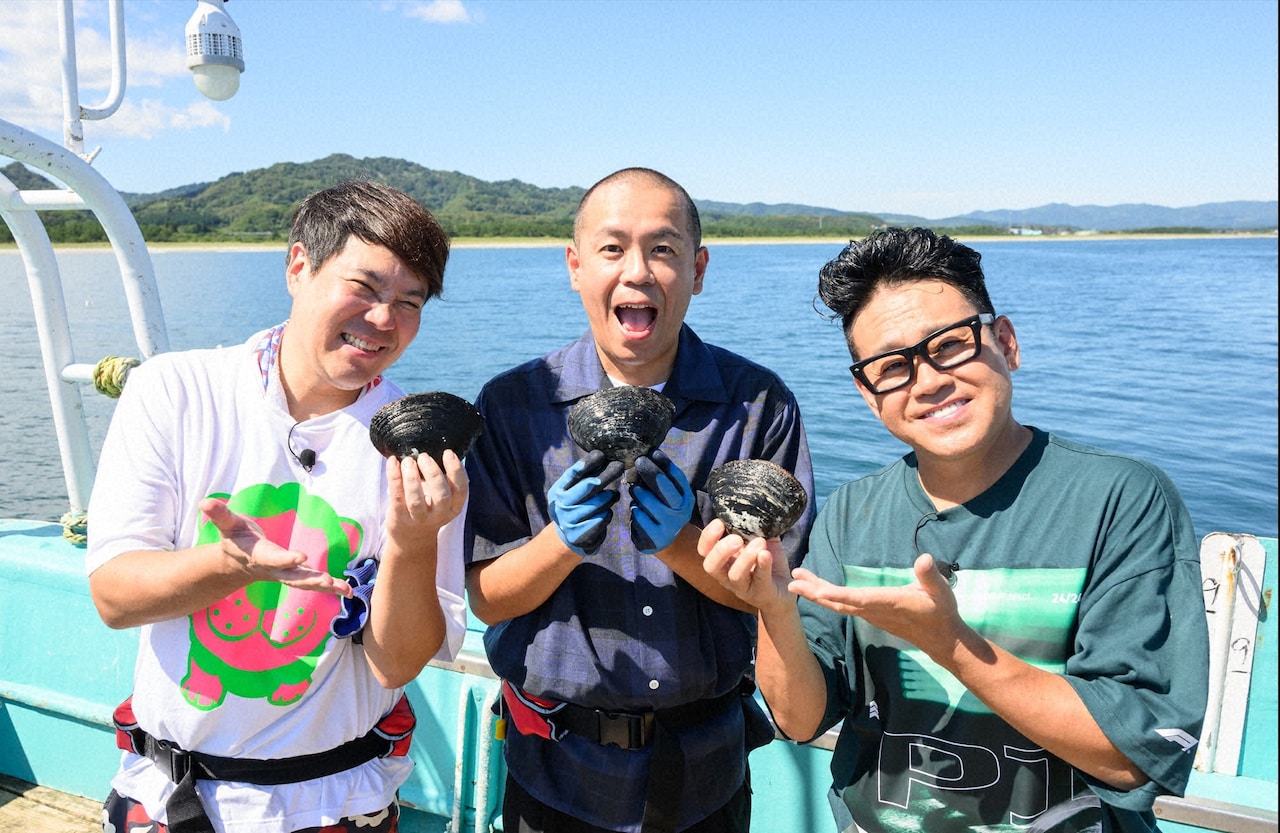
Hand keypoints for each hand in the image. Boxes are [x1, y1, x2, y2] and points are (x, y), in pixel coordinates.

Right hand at [200, 498, 351, 596]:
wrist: (236, 562)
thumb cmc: (235, 538)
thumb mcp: (227, 525)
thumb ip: (219, 514)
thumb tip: (204, 502)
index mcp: (258, 556)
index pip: (273, 558)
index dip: (286, 558)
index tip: (301, 556)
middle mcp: (273, 569)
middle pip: (292, 576)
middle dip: (309, 579)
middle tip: (326, 581)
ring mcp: (285, 574)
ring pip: (306, 582)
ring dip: (325, 586)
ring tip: (344, 589)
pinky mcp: (295, 574)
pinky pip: (313, 582)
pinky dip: (330, 586)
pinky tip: (346, 590)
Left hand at [386, 449, 467, 542]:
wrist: (411, 537)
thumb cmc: (428, 507)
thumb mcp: (441, 497)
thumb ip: (442, 478)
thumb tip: (435, 446)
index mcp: (454, 506)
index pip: (461, 489)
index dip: (456, 470)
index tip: (448, 452)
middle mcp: (439, 514)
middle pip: (441, 495)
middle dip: (433, 472)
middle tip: (423, 456)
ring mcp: (419, 518)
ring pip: (417, 499)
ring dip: (412, 477)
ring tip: (407, 460)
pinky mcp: (400, 517)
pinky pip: (397, 496)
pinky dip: (394, 477)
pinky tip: (393, 462)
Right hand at [549, 450, 624, 555]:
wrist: (569, 538)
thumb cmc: (577, 507)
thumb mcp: (574, 491)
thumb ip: (585, 477)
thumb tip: (602, 454)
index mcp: (557, 491)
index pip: (574, 473)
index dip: (589, 462)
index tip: (602, 454)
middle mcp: (560, 506)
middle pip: (589, 486)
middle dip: (607, 474)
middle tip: (619, 466)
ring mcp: (569, 521)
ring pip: (599, 503)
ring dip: (610, 497)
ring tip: (614, 495)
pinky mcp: (580, 535)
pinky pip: (603, 518)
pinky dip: (608, 513)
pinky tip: (607, 512)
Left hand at [630, 449, 694, 554]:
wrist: (663, 540)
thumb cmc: (662, 508)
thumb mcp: (667, 493)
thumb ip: (661, 477)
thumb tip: (649, 453)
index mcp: (686, 499)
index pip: (678, 478)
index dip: (666, 464)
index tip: (653, 452)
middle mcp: (681, 513)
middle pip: (665, 489)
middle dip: (651, 472)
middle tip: (639, 461)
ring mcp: (668, 528)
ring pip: (649, 503)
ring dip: (638, 492)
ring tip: (634, 488)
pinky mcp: (654, 539)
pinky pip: (639, 519)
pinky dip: (635, 510)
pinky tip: (635, 508)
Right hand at [698, 519, 792, 611]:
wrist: (784, 591)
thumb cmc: (766, 564)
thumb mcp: (759, 543)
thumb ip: (755, 528)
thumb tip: (755, 506)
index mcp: (723, 561)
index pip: (704, 551)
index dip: (707, 537)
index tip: (719, 522)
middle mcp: (727, 576)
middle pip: (711, 566)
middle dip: (721, 550)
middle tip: (736, 538)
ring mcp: (743, 587)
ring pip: (735, 575)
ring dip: (745, 557)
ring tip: (759, 543)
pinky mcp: (761, 593)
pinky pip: (760, 580)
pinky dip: (763, 566)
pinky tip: (766, 554)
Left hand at [787, 553, 965, 658]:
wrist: (941, 639)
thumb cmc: (941, 612)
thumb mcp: (940, 591)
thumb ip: (929, 576)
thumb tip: (924, 559)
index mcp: (887, 603)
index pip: (857, 598)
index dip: (836, 594)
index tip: (816, 589)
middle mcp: (874, 610)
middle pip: (839, 602)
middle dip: (814, 592)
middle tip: (791, 580)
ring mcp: (870, 614)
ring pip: (838, 604)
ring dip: (816, 592)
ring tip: (796, 579)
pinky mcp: (870, 614)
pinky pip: (843, 605)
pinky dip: (827, 596)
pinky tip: (816, 588)